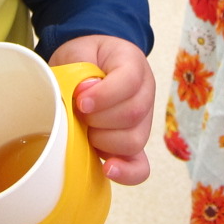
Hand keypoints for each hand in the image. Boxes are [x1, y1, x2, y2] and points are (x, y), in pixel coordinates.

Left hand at [48, 36, 153, 185]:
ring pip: (134, 140)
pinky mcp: (134, 145)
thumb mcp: (77, 51)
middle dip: (98, 119)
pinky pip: (140, 167)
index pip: (130, 80)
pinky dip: (125, 172)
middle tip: (78, 112)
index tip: (80, 101)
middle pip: (133, 114)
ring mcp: (143, 122)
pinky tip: (107, 169)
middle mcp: (145, 93)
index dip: (105, 94)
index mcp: (133, 64)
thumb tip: (86, 91)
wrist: (89, 65)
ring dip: (103, 139)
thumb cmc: (84, 58)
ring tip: (85, 129)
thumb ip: (80, 65)